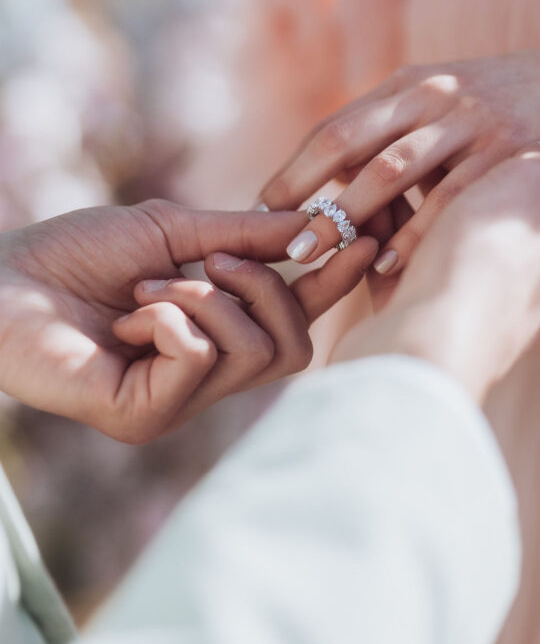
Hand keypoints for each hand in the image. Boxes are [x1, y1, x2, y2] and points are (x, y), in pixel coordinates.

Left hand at [0, 200, 376, 442]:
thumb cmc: (74, 254)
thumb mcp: (173, 231)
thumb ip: (243, 235)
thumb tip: (315, 224)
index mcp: (214, 337)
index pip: (296, 321)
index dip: (333, 284)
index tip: (362, 239)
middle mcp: (204, 380)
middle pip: (294, 349)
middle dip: (270, 290)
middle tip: (218, 259)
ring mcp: (177, 404)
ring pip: (254, 354)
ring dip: (207, 298)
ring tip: (151, 286)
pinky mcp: (145, 418)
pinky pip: (199, 359)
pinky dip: (171, 317)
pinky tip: (130, 316)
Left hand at [257, 50, 539, 272]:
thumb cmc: (491, 112)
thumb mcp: (438, 106)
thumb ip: (389, 134)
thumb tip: (325, 183)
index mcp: (407, 86)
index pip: (336, 130)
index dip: (295, 171)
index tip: (261, 210)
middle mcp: (434, 96)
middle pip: (355, 146)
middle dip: (312, 197)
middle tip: (283, 245)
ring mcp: (472, 121)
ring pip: (398, 169)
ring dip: (354, 216)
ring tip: (323, 257)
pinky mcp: (510, 149)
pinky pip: (453, 197)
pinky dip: (418, 232)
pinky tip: (389, 264)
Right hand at [331, 145, 539, 402]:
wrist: (427, 345)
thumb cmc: (483, 261)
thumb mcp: (528, 190)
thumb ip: (537, 165)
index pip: (519, 194)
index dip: (480, 158)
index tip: (448, 133)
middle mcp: (509, 287)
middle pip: (464, 216)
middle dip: (426, 185)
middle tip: (394, 152)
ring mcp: (457, 307)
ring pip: (421, 241)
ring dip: (391, 207)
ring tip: (358, 172)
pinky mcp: (407, 320)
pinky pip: (389, 269)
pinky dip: (371, 238)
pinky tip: (348, 210)